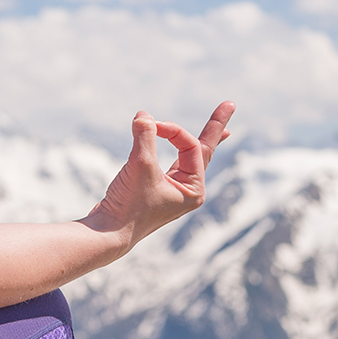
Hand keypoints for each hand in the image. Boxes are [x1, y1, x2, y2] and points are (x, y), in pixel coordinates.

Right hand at [86, 101, 235, 250]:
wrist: (107, 234)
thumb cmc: (128, 204)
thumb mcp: (141, 166)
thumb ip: (145, 136)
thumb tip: (144, 115)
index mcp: (194, 190)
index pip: (190, 147)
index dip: (172, 131)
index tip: (150, 124)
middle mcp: (188, 191)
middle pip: (204, 151)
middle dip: (215, 128)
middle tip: (230, 104)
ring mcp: (173, 191)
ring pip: (190, 157)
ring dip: (201, 140)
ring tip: (224, 130)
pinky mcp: (155, 189)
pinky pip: (173, 164)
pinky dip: (179, 151)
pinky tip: (184, 148)